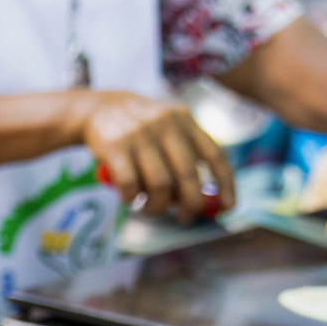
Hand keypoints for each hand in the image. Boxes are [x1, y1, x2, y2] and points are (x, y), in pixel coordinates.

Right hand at [78, 91, 234, 221]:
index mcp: (185, 120)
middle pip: (187, 175)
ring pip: (159, 184)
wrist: (99, 107)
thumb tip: (197, 200)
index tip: (228, 206)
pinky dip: (131, 199)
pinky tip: (128, 198)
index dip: (225, 183)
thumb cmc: (140, 129)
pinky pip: (130, 184)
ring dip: (157, 206)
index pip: (214, 154)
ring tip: (150, 209)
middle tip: (184, 218)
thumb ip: (184, 156)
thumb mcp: (167, 129)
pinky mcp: (114, 146)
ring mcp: (139, 135)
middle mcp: (165, 125)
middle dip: (190, 204)